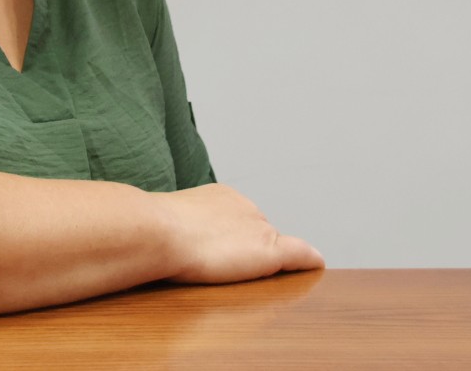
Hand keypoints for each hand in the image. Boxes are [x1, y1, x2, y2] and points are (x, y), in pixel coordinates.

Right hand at [162, 183, 324, 284]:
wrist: (159, 230)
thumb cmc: (153, 229)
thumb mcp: (168, 220)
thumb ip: (179, 224)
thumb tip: (163, 233)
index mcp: (221, 195)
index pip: (238, 220)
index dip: (231, 240)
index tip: (218, 252)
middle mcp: (245, 205)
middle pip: (258, 233)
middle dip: (247, 249)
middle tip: (223, 266)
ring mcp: (259, 226)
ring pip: (271, 248)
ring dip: (262, 261)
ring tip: (241, 275)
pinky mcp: (269, 250)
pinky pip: (298, 253)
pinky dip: (308, 260)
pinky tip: (316, 265)